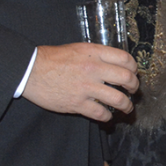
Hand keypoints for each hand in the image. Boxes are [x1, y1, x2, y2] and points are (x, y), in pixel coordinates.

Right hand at [22, 43, 138, 120]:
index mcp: (94, 53)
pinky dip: (107, 116)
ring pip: (118, 99)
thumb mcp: (79, 48)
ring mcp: (86, 87)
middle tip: (133, 91)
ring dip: (126, 106)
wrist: (30, 71)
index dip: (134, 68)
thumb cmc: (53, 58)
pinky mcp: (77, 103)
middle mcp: (94, 69)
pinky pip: (100, 113)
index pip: (125, 59)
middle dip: (134, 87)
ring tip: (127, 108)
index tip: (133, 73)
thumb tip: (114, 63)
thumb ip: (97, 55)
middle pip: (126, 78)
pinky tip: (107, 116)